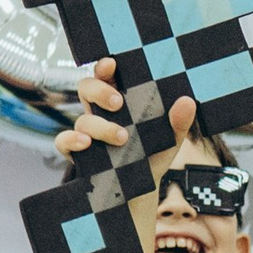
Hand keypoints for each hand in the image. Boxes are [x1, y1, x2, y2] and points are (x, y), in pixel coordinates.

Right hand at [56, 56, 195, 174]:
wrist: (142, 188)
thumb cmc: (152, 155)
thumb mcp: (170, 138)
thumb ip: (178, 121)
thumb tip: (187, 102)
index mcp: (118, 100)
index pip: (106, 75)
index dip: (104, 66)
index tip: (112, 63)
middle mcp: (99, 111)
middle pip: (86, 87)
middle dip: (99, 91)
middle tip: (118, 102)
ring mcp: (86, 131)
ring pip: (82, 119)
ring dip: (101, 126)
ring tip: (122, 137)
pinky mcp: (76, 151)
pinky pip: (64, 141)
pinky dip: (71, 140)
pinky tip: (86, 143)